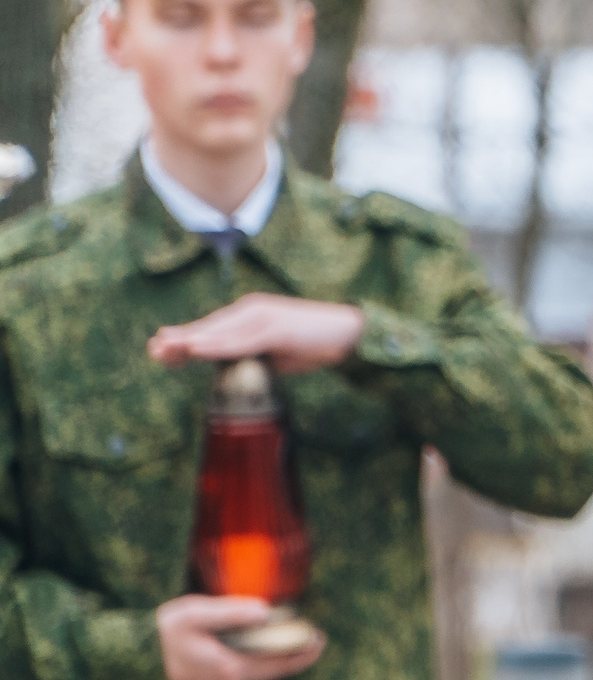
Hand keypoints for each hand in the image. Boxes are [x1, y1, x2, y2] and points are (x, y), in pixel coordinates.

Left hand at [148, 293, 363, 372]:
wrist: (351, 335)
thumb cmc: (314, 343)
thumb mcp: (274, 353)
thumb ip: (249, 356)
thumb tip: (226, 367)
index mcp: (250, 318)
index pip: (211, 330)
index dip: (184, 340)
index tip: (158, 350)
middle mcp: (252, 312)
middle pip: (209, 327)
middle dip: (180, 338)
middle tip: (153, 348)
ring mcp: (263, 317)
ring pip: (220, 331)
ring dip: (192, 341)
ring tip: (167, 348)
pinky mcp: (275, 326)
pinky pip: (241, 338)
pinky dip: (218, 344)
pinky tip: (199, 349)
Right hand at [158, 596, 324, 679]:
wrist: (129, 661)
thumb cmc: (162, 635)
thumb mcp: (196, 615)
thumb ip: (232, 613)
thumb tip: (266, 612)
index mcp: (233, 668)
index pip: (280, 661)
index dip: (303, 649)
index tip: (321, 636)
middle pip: (276, 670)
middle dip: (298, 654)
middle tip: (318, 638)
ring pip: (265, 673)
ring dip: (283, 657)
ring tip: (300, 639)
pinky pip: (251, 672)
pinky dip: (266, 660)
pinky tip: (270, 646)